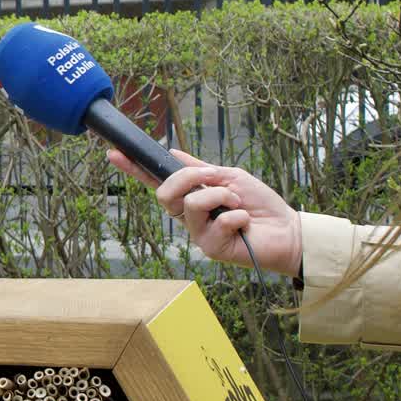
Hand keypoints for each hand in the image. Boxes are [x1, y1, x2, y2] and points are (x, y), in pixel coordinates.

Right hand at [107, 148, 302, 277]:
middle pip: (164, 193)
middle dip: (190, 178)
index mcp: (190, 197)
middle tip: (214, 178)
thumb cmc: (259, 203)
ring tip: (238, 203)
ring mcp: (198, 234)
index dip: (134, 169)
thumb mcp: (229, 175)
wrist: (286, 228)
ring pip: (190, 204)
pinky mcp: (211, 248)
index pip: (156, 182)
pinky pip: (215, 221)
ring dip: (221, 195)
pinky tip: (245, 223)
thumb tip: (171, 151)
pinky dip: (236, 214)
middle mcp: (188, 216)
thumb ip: (200, 169)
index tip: (114, 154)